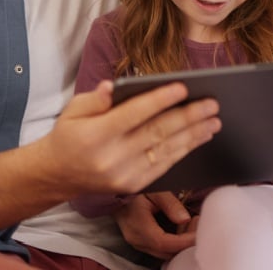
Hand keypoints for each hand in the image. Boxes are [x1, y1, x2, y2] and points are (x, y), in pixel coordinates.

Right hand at [40, 81, 220, 195]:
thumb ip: (95, 99)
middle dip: (188, 116)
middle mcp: (112, 157)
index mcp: (95, 135)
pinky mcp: (134, 185)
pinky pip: (165, 166)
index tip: (183, 87)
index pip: (134, 114)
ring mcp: (124, 175)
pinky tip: (198, 137)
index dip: (160, 100)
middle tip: (212, 104)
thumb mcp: (73, 110)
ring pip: (166, 150)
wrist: (58, 174)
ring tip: (214, 121)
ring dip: (193, 135)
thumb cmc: (69, 134)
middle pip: (157, 132)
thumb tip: (112, 86)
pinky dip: (184, 150)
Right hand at [114, 192, 196, 259]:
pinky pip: (161, 248)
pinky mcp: (141, 243)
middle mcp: (136, 239)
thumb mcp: (154, 190)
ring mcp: (137, 243)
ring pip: (164, 252)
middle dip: (185, 242)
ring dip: (181, 242)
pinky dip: (174, 242)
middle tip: (197, 223)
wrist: (116, 193)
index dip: (183, 241)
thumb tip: (185, 218)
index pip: (163, 242)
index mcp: (138, 225)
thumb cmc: (135, 189)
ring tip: (191, 223)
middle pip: (165, 251)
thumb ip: (170, 204)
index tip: (198, 234)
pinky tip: (181, 227)